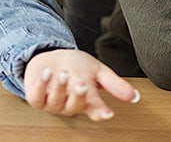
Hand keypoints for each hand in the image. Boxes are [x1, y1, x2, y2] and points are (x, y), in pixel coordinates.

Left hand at [24, 49, 139, 120]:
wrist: (51, 57)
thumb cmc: (75, 66)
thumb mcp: (97, 70)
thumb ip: (114, 84)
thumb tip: (134, 96)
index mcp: (87, 100)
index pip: (96, 109)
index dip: (101, 112)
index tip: (107, 113)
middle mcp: (70, 104)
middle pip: (75, 106)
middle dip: (78, 95)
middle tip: (81, 84)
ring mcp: (53, 103)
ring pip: (56, 102)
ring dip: (59, 87)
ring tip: (62, 73)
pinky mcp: (36, 99)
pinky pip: (36, 97)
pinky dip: (40, 85)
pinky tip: (46, 74)